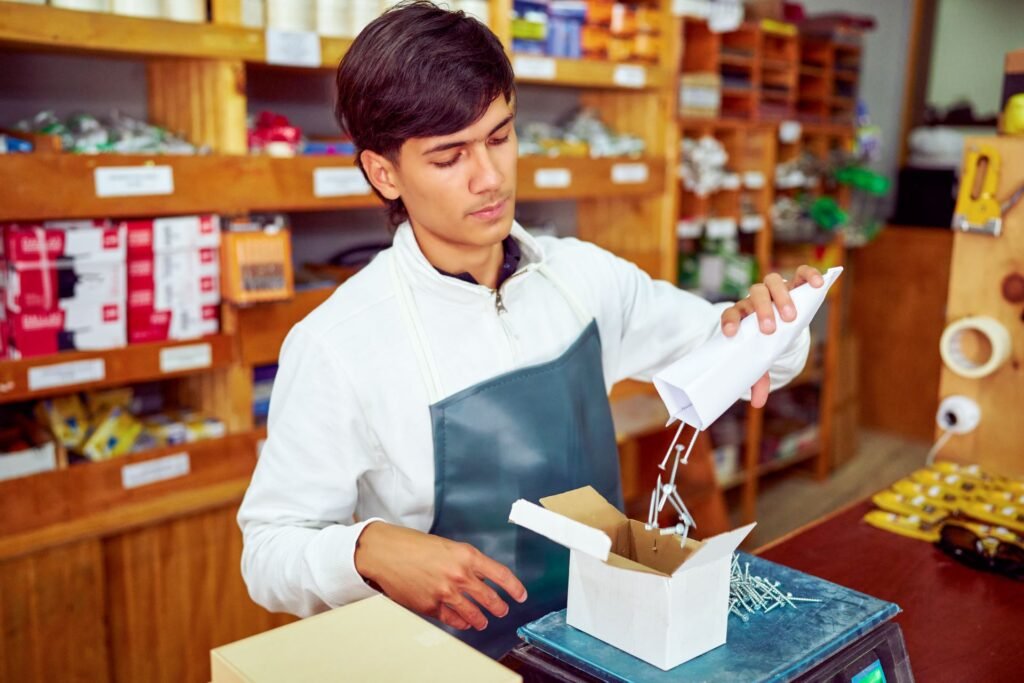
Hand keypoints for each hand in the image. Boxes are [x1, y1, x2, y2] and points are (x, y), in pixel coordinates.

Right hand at [353, 522, 527, 631]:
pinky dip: (461, 622)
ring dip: (482, 619)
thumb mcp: (447, 546)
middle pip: (489, 598)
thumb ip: (467, 562)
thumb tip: (484, 576)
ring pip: (473, 613)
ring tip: (484, 621)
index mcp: (466, 555)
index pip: (500, 574)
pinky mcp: (431, 606)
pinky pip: (453, 619)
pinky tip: (464, 622)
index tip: (521, 595)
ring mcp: (445, 593)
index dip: (514, 587)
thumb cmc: (414, 545)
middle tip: (503, 610)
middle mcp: (459, 575)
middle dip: (499, 607)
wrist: (386, 553)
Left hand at [719, 265, 824, 408]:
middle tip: (770, 329)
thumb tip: (757, 403)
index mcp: (743, 315)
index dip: (729, 322)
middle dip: (762, 310)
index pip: (730, 313)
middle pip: (754, 295)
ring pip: (774, 283)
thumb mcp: (761, 360)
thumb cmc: (766, 342)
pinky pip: (801, 273)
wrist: (780, 325)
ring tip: (791, 316)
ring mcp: (775, 289)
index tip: (731, 335)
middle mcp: (756, 298)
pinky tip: (817, 284)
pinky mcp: (796, 282)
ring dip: (782, 297)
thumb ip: (757, 378)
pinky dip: (809, 275)